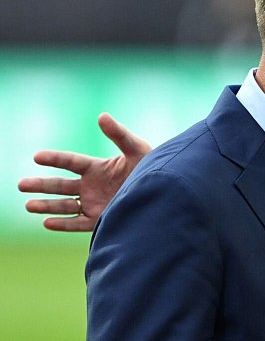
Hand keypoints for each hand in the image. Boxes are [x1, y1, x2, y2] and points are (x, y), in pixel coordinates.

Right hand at [18, 113, 152, 231]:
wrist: (167, 192)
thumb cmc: (154, 167)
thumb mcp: (137, 149)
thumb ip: (119, 134)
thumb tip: (102, 116)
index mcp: (98, 167)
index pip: (70, 162)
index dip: (54, 159)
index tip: (36, 156)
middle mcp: (92, 186)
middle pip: (61, 185)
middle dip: (41, 185)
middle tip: (21, 184)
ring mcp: (94, 203)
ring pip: (65, 205)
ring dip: (46, 205)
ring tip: (28, 205)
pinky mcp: (101, 219)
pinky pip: (78, 223)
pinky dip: (63, 224)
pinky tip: (46, 222)